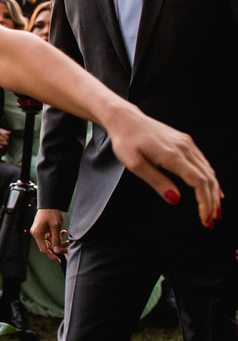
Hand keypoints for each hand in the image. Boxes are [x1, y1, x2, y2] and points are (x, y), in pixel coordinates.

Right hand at [30, 208, 67, 260]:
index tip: (58, 261)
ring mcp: (40, 231)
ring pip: (50, 242)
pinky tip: (63, 234)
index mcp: (37, 233)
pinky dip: (57, 237)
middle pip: (47, 246)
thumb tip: (56, 251)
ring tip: (67, 242)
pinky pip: (50, 237)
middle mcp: (37, 233)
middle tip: (66, 249)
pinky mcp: (44, 229)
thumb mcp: (56, 227)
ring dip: (58, 243)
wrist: (51, 202)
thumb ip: (56, 240)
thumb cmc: (51, 212)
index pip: (44, 249)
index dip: (52, 256)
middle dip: (57, 249)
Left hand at [106, 105, 221, 227]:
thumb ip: (156, 181)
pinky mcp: (186, 142)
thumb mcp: (134, 164)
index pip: (198, 182)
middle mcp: (185, 148)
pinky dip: (210, 180)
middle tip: (211, 221)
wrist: (125, 119)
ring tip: (214, 212)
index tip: (205, 218)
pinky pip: (204, 163)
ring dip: (214, 193)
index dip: (205, 202)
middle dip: (212, 202)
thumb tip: (175, 199)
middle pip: (208, 179)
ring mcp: (187, 144)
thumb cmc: (126, 141)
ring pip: (209, 171)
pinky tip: (214, 191)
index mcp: (173, 155)